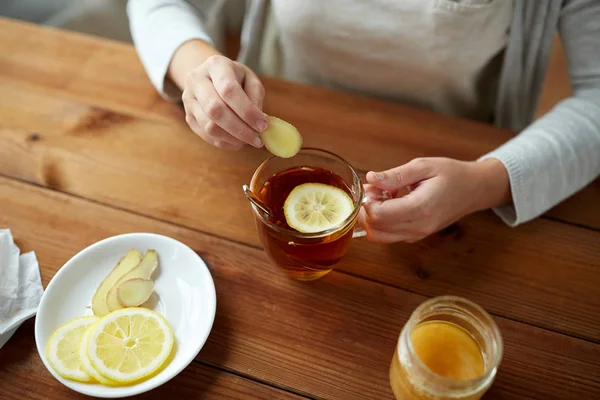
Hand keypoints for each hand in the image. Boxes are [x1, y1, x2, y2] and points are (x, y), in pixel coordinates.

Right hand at [182, 55, 267, 149]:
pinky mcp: (189, 117)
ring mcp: (189, 100)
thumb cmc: (235, 78)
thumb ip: (255, 97)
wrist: (209, 77)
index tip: (263, 125)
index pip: (229, 90)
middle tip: (258, 139)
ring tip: (250, 140)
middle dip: (240, 129)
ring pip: (210, 126)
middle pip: (216, 110)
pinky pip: (207, 136)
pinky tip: (238, 141)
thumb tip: (259, 122)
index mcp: (215, 65)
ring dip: (233, 139)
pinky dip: (225, 143)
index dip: (247, 111)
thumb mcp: (250, 79)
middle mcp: (197, 80)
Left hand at [359, 158, 510, 242]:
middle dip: (367, 209)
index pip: (379, 215)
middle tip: (377, 190)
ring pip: (379, 236)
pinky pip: (389, 236)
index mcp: (420, 208)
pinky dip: (382, 222)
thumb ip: (395, 175)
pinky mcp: (417, 236)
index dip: (368, 201)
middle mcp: (419, 227)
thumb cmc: (452, 175)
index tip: (374, 186)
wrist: (475, 189)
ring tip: (384, 196)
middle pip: (375, 229)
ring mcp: (418, 235)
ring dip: (373, 217)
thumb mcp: (423, 166)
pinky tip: (392, 203)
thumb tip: (371, 179)